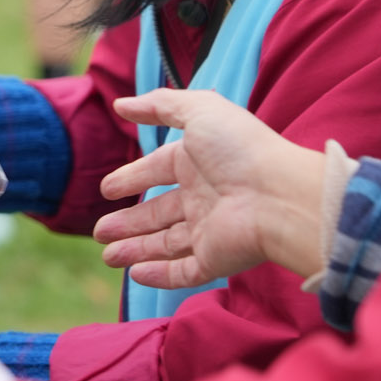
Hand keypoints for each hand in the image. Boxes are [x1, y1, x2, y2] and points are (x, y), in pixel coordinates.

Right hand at [95, 89, 325, 284]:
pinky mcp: (216, 260)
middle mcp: (203, 199)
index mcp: (198, 164)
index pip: (157, 172)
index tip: (107, 189)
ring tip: (107, 255)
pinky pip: (184, 273)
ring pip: (165, 245)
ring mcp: (210, 231)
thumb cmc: (241, 150)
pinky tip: (135, 274)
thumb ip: (159, 105)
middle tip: (100, 231)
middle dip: (128, 223)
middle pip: (158, 214)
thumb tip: (120, 105)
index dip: (132, 178)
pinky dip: (160, 276)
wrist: (280, 196)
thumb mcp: (199, 111)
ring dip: (135, 250)